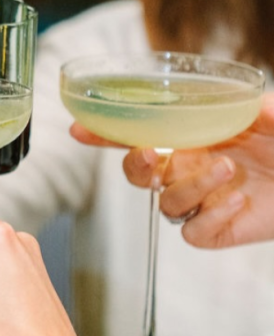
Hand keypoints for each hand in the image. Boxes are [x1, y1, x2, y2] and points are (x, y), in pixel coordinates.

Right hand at [71, 94, 273, 247]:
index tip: (80, 128)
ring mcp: (201, 202)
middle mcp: (190, 171)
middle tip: (153, 152)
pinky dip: (210, 217)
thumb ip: (261, 107)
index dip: (105, 133)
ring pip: (166, 204)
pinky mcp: (216, 230)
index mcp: (193, 139)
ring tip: (229, 170)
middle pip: (138, 175)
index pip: (139, 136)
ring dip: (191, 186)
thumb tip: (254, 103)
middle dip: (135, 165)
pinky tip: (237, 201)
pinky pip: (192, 232)